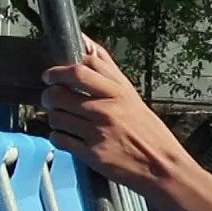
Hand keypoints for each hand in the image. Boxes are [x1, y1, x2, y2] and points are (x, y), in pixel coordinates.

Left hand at [41, 36, 193, 198]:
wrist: (162, 168)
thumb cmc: (148, 131)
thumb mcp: (132, 97)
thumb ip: (107, 71)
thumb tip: (85, 43)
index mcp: (118, 93)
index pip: (78, 70)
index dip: (59, 71)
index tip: (52, 75)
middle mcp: (106, 110)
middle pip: (59, 93)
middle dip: (49, 95)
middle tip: (50, 99)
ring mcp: (97, 132)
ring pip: (56, 117)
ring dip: (54, 117)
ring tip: (64, 120)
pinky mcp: (92, 154)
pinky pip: (59, 139)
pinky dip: (58, 137)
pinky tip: (68, 137)